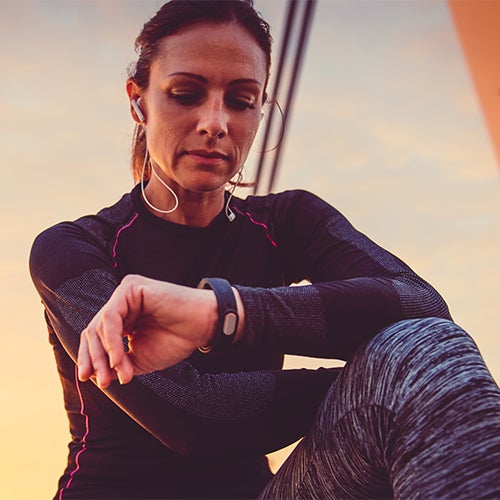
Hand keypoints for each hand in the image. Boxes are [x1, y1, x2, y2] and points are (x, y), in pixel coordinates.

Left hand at [77, 275, 216, 387]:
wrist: (202, 326)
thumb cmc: (177, 340)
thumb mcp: (140, 358)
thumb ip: (118, 363)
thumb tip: (94, 375)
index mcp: (123, 317)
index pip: (96, 336)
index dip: (90, 358)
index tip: (89, 379)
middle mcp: (122, 302)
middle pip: (94, 331)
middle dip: (96, 359)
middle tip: (103, 382)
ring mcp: (126, 293)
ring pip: (100, 325)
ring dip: (106, 354)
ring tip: (119, 373)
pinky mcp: (131, 287)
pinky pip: (111, 316)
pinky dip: (112, 340)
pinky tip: (118, 358)